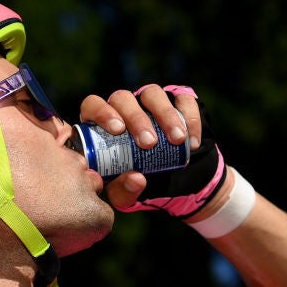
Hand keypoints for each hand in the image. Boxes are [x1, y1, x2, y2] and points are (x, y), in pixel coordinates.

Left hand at [78, 84, 225, 215]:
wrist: (171, 180)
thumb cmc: (136, 180)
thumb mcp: (126, 193)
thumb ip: (124, 190)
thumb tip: (136, 179)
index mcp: (101, 124)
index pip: (93, 105)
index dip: (102, 113)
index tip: (118, 130)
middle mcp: (124, 107)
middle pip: (123, 98)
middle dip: (137, 118)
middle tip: (149, 143)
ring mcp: (150, 102)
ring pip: (152, 94)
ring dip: (165, 114)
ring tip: (177, 140)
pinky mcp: (177, 103)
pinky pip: (183, 101)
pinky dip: (190, 118)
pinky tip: (192, 141)